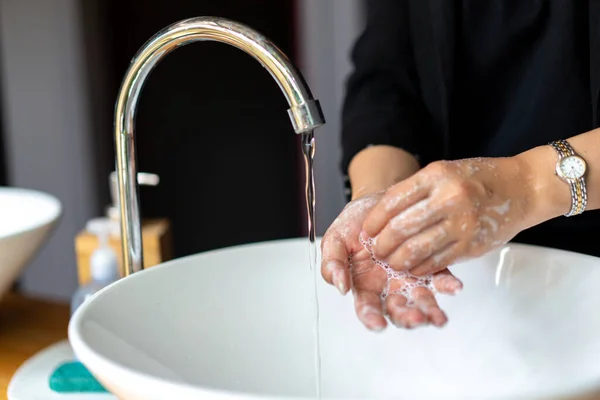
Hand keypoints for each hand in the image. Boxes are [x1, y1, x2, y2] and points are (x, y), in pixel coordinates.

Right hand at [321, 192, 462, 330]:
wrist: (377, 203)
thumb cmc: (353, 223)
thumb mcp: (335, 240)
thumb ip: (332, 263)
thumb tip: (341, 288)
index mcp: (365, 285)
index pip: (367, 308)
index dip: (371, 318)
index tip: (378, 324)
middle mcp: (389, 287)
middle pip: (399, 310)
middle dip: (408, 318)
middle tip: (416, 319)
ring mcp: (410, 277)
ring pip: (421, 300)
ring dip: (430, 310)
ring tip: (439, 318)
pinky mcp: (430, 265)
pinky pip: (440, 277)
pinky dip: (447, 284)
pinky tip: (454, 287)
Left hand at [362, 157, 535, 275]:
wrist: (524, 188)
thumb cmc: (480, 179)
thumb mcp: (445, 172)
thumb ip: (417, 191)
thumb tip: (383, 215)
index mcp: (437, 175)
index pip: (392, 201)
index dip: (375, 219)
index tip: (367, 230)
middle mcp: (448, 198)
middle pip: (400, 228)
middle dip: (381, 244)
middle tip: (376, 250)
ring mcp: (461, 224)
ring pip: (415, 250)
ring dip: (397, 260)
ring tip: (391, 261)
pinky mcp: (471, 245)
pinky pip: (435, 263)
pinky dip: (419, 269)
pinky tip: (412, 268)